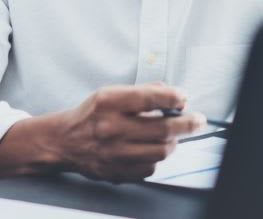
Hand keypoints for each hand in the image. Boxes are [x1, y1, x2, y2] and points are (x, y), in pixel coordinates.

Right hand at [55, 83, 205, 181]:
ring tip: (174, 134)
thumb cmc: (93, 114)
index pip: (150, 98)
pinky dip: (157, 157)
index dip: (174, 97)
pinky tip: (153, 148)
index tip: (184, 98)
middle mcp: (111, 128)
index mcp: (109, 103)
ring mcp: (113, 153)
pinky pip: (150, 168)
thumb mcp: (113, 93)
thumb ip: (145, 91)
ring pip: (160, 151)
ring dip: (174, 142)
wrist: (64, 141)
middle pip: (162, 129)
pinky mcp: (115, 172)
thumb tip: (177, 96)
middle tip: (198, 120)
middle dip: (187, 124)